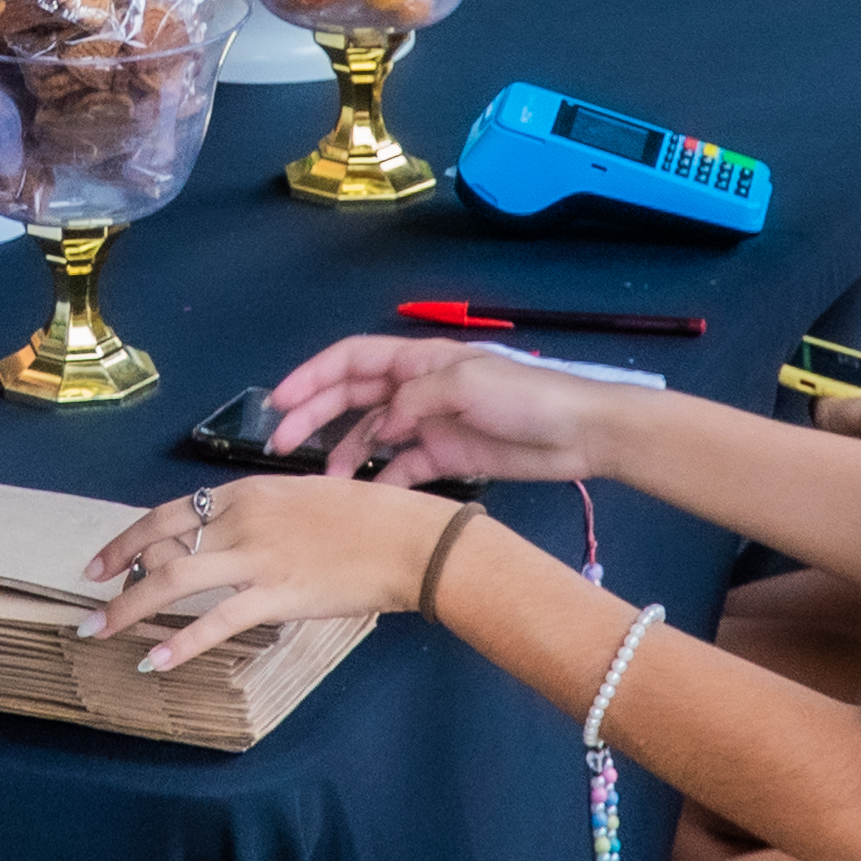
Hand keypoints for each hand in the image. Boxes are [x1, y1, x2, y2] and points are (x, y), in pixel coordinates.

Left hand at [79, 468, 456, 670]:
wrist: (409, 538)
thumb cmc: (366, 519)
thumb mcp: (301, 500)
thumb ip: (258, 517)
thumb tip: (224, 541)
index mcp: (246, 493)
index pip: (170, 512)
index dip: (129, 538)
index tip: (102, 561)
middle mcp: (242, 519)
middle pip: (161, 544)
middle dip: (117, 575)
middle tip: (87, 604)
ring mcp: (258, 557)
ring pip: (175, 580)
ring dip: (129, 608)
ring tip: (98, 632)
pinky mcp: (278, 594)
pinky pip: (217, 621)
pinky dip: (181, 642)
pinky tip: (154, 661)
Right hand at [258, 333, 622, 485]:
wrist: (581, 433)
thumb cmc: (528, 396)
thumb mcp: (468, 383)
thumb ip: (415, 398)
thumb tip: (380, 422)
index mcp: (419, 361)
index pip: (351, 361)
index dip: (311, 377)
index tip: (279, 402)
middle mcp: (417, 389)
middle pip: (352, 398)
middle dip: (314, 417)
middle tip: (281, 444)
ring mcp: (430, 424)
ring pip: (371, 437)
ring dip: (344, 455)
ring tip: (323, 483)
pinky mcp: (447, 456)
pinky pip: (402, 469)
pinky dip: (380, 482)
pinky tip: (364, 500)